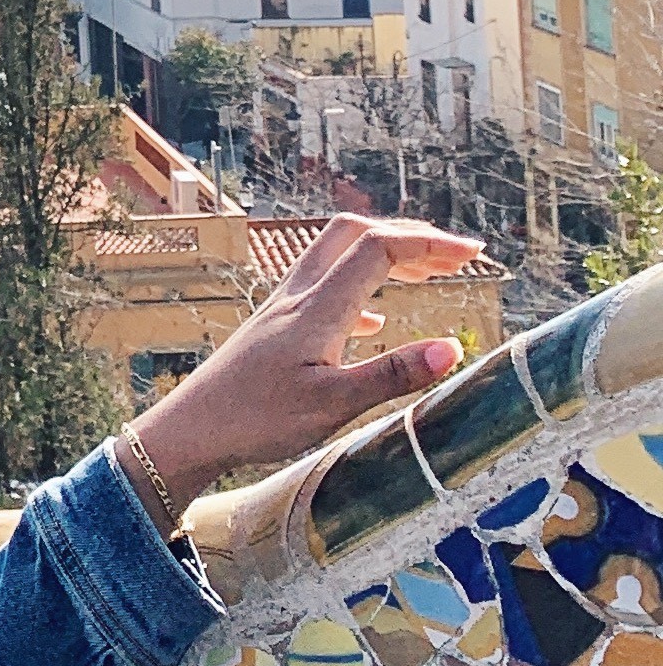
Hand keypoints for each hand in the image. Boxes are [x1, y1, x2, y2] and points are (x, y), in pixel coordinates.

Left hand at [121, 214, 481, 527]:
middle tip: (455, 256)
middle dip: (408, 236)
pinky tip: (372, 323)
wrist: (190, 429)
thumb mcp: (333, 405)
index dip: (429, 243)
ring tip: (426, 277)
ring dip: (382, 257)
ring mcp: (281, 309)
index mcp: (318, 308)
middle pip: (353, 236)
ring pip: (335, 258)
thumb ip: (391, 375)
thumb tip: (451, 347)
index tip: (475, 255)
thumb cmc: (257, 420)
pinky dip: (357, 291)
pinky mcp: (272, 329)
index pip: (378, 249)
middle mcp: (298, 296)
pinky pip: (320, 290)